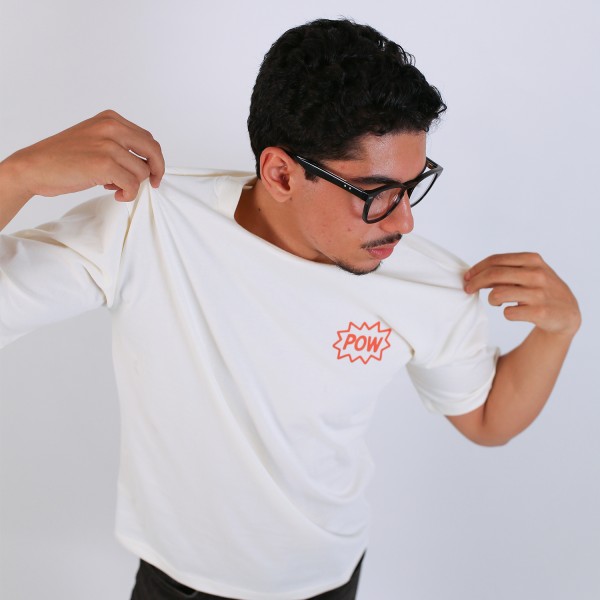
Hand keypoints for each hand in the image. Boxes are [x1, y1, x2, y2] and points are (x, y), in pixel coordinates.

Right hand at [5, 109, 164, 201]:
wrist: (35, 166)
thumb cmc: (62, 157)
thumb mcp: (94, 139)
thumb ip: (118, 145)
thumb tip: (145, 163)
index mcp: (110, 119)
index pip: (147, 138)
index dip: (154, 158)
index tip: (152, 172)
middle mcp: (112, 127)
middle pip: (153, 151)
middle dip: (156, 170)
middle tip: (152, 184)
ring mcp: (109, 145)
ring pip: (143, 171)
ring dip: (134, 185)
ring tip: (116, 187)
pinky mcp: (105, 164)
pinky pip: (133, 184)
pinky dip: (128, 194)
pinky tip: (116, 194)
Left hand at [464, 252, 580, 337]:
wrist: (567, 313)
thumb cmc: (540, 290)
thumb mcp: (528, 273)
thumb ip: (505, 271)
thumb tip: (474, 275)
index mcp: (532, 260)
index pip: (495, 260)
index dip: (477, 269)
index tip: (466, 277)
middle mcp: (537, 274)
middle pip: (493, 275)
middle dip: (475, 283)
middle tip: (468, 290)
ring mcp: (539, 293)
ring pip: (498, 294)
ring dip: (492, 299)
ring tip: (497, 302)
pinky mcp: (540, 312)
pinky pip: (508, 313)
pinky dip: (506, 313)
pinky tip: (514, 312)